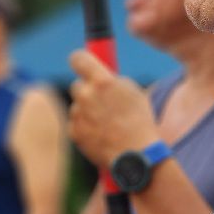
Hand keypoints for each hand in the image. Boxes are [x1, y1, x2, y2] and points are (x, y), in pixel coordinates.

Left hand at [67, 49, 160, 167]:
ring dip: (87, 110)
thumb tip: (98, 75)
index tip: (81, 63)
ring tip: (107, 123)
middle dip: (87, 90)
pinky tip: (101, 133)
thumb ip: (112, 80)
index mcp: (102, 81)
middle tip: (101, 100)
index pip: (79, 59)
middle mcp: (87, 95)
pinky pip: (75, 122)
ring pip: (78, 106)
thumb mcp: (132, 92)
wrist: (136, 154)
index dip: (80, 60)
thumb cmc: (139, 121)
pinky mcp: (74, 131)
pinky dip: (85, 126)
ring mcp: (78, 114)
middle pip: (77, 85)